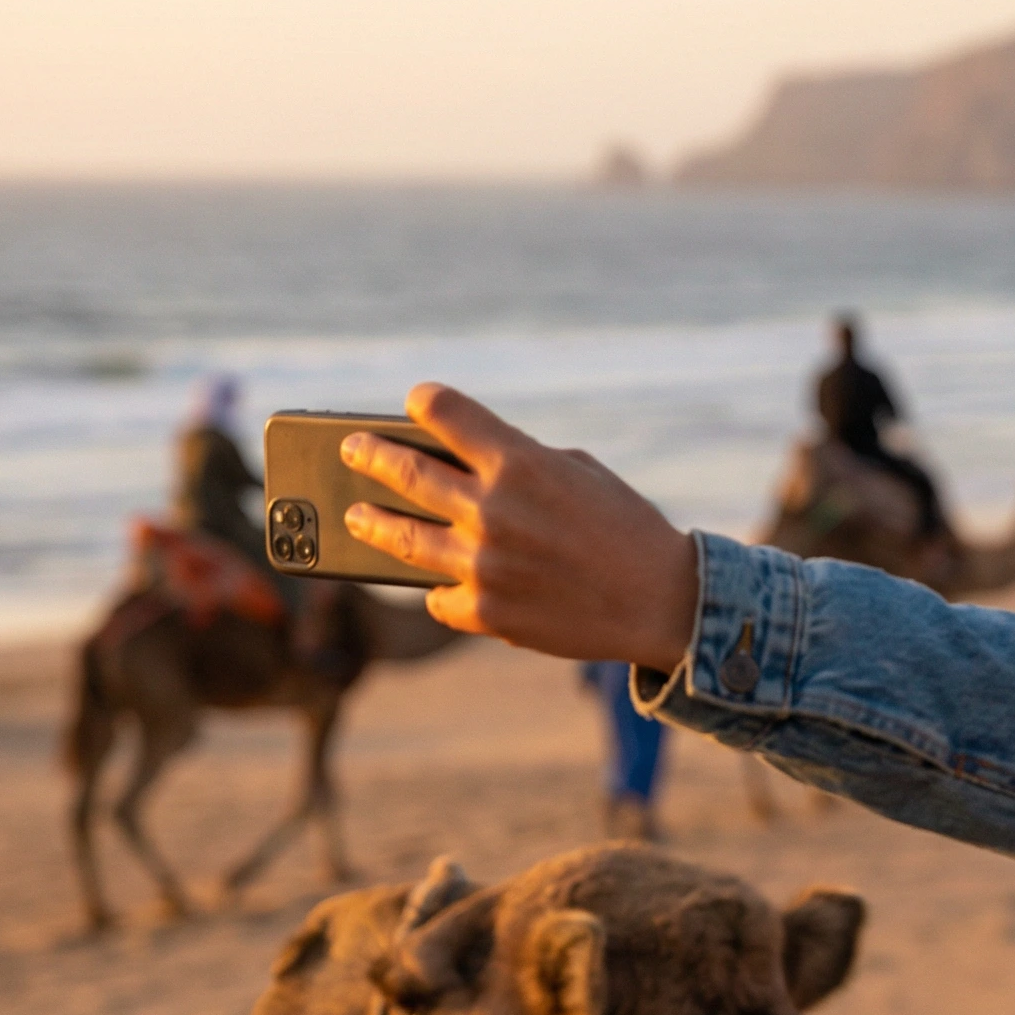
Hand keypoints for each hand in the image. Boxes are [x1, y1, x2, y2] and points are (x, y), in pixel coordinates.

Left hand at [338, 383, 700, 669]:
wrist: (662, 600)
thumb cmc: (625, 528)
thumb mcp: (577, 473)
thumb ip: (518, 465)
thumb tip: (462, 472)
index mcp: (519, 462)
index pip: (446, 413)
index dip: (425, 402)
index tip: (414, 401)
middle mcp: (492, 509)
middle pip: (405, 473)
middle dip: (370, 455)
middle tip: (352, 449)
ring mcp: (483, 565)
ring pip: (401, 538)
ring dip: (371, 522)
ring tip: (356, 515)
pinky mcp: (486, 613)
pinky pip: (438, 597)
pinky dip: (436, 587)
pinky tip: (430, 581)